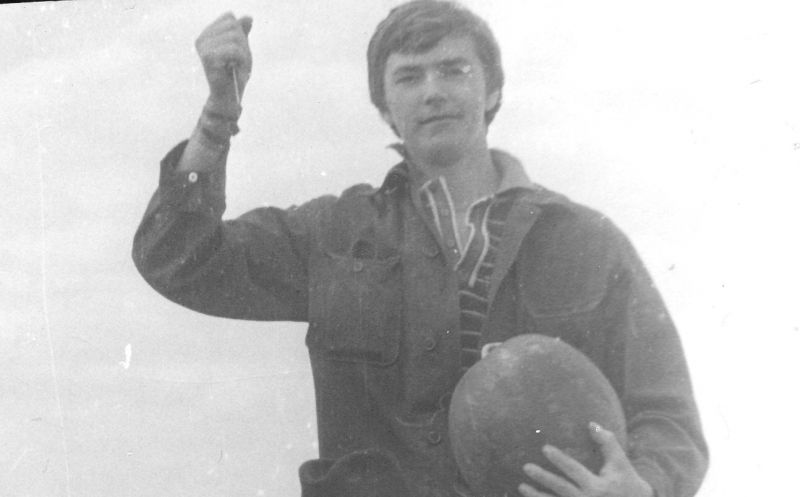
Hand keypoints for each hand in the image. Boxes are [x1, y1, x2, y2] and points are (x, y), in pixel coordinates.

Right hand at [195, 12, 252, 105]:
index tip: (237, 54)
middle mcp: (201, 39)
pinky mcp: (208, 58)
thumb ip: (242, 33)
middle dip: (243, 45)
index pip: (229, 18)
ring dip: (243, 55)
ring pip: (235, 37)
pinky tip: (236, 70)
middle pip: (233, 26)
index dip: (240, 34)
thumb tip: (248, 17)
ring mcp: (203, 48)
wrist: (226, 101)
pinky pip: (234, 49)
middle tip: (238, 63)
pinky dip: (241, 60)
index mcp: (206, 36)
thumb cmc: (233, 78)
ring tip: (237, 68)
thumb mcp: (241, 51)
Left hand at [518, 423, 652, 496]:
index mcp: (598, 486)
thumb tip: (591, 423)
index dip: (560, 459)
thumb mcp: (621, 463)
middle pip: (561, 489)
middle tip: (526, 467)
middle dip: (543, 478)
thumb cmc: (629, 484)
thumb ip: (607, 443)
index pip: (574, 470)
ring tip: (521, 487)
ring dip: (538, 496)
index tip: (544, 449)